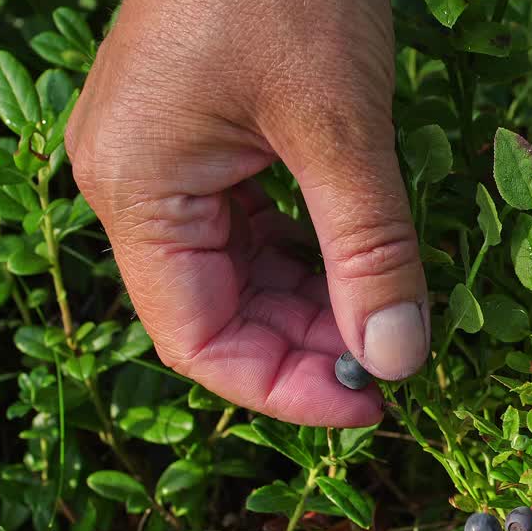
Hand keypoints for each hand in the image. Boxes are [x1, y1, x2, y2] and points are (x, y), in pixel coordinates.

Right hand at [67, 0, 426, 427]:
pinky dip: (308, 256)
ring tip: (388, 317)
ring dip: (311, 306)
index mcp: (137, 189)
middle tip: (394, 359)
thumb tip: (395, 359)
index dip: (283, 389)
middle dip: (306, 346)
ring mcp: (167, 161)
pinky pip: (250, 228)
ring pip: (237, 276)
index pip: (198, 339)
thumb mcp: (342, 127)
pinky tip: (361, 266)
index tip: (372, 403)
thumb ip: (369, 249)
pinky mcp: (204, 139)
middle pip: (216, 312)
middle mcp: (135, 185)